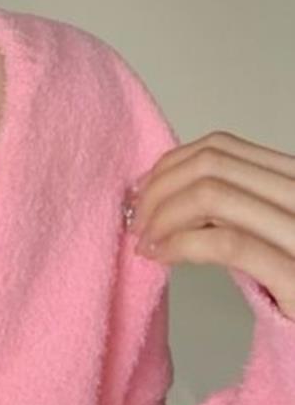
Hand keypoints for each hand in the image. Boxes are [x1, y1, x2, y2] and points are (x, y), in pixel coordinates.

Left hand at [127, 130, 294, 319]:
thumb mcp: (269, 228)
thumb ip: (234, 202)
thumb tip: (162, 187)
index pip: (222, 147)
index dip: (171, 164)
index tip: (144, 191)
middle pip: (211, 165)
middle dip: (159, 189)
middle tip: (136, 220)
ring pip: (212, 195)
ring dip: (162, 215)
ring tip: (145, 241)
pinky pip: (225, 243)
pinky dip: (180, 244)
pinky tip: (162, 257)